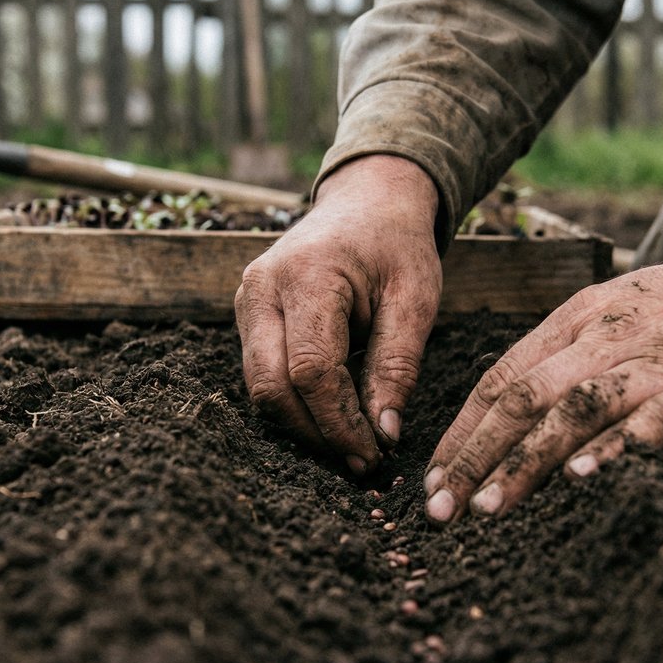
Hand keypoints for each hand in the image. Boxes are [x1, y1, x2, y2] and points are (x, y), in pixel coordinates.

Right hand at [235, 155, 442, 474]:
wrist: (367, 202)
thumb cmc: (395, 246)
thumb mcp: (415, 299)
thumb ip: (397, 366)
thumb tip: (384, 433)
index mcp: (308, 275)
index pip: (311, 369)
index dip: (339, 421)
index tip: (376, 453)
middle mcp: (262, 287)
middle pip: (270, 385)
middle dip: (314, 432)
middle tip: (361, 460)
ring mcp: (247, 300)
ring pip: (259, 386)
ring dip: (302, 423)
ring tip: (351, 443)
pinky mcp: (248, 315)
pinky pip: (261, 372)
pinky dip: (294, 403)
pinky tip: (331, 417)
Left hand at [423, 233, 662, 523]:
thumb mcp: (624, 311)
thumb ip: (576, 357)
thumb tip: (518, 418)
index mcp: (581, 318)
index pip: (503, 377)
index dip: (463, 430)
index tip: (433, 478)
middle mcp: (609, 335)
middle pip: (525, 397)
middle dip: (477, 456)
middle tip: (441, 509)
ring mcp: (660, 359)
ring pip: (577, 409)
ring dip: (527, 461)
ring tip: (492, 507)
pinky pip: (658, 416)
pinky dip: (619, 447)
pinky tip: (588, 477)